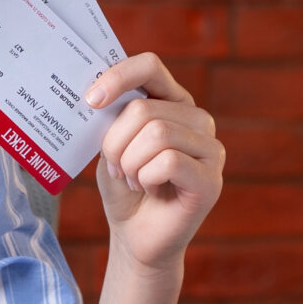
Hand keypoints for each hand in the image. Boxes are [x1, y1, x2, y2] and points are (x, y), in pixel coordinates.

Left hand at [84, 54, 223, 276]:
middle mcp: (198, 120)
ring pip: (156, 134)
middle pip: (144, 110)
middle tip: (117, 168)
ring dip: (129, 163)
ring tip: (133, 179)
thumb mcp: (112, 143)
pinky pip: (168, 161)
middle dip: (115, 143)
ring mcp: (210, 149)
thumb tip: (97, 94)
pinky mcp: (211, 180)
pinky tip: (150, 189)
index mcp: (173, 102)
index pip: (150, 66)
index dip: (119, 76)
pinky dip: (145, 178)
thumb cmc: (123, 186)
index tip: (91, 100)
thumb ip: (113, 115)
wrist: (135, 237)